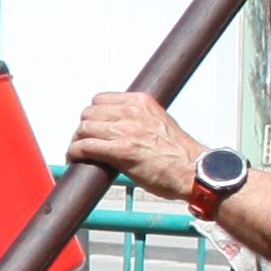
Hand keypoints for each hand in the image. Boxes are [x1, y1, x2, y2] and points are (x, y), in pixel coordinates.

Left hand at [67, 92, 204, 199]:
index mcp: (141, 102)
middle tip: (84, 142)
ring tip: (79, 153)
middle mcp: (132, 112)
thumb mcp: (159, 123)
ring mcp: (126, 131)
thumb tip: (119, 125)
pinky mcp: (121, 151)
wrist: (194, 171)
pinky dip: (75, 153)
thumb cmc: (180, 154)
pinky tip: (76, 159)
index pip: (101, 99)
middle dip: (84, 129)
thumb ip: (139, 119)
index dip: (93, 115)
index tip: (93, 126)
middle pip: (89, 113)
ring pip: (84, 129)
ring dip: (77, 142)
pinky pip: (86, 147)